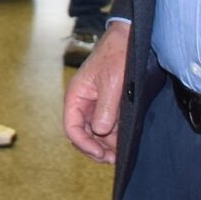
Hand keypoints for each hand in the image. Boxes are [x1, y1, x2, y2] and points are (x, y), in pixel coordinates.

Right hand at [64, 22, 131, 162]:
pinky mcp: (108, 106)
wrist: (128, 40)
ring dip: (106, 145)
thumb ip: (105, 108)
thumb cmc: (117, 56)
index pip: (72, 128)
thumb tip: (100, 131)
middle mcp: (83, 103)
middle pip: (82, 134)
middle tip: (113, 159)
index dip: (84, 144)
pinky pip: (107, 126)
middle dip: (95, 149)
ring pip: (95, 133)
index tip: (100, 154)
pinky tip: (123, 142)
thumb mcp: (112, 83)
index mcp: (76, 96)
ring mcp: (95, 105)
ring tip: (120, 154)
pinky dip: (113, 137)